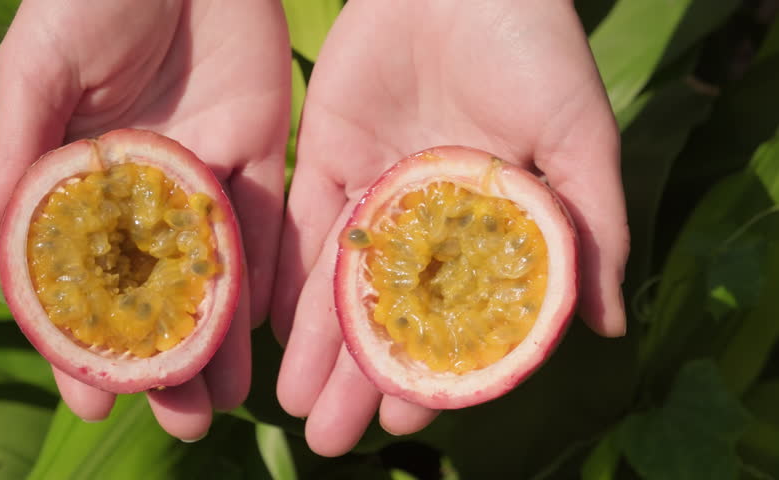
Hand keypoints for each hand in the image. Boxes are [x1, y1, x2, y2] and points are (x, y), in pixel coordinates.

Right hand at [0, 0, 289, 440]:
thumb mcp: (42, 70)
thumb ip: (17, 152)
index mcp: (85, 180)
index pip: (82, 278)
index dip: (86, 341)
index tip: (96, 397)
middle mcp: (147, 191)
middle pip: (158, 292)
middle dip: (170, 357)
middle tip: (184, 421)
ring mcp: (206, 175)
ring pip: (217, 272)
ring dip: (226, 336)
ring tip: (236, 400)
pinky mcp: (259, 152)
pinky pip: (270, 223)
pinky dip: (272, 274)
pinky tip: (276, 331)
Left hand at [272, 0, 627, 455]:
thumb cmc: (535, 48)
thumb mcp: (579, 138)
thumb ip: (590, 228)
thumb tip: (610, 325)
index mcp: (486, 226)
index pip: (459, 316)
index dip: (435, 368)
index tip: (409, 417)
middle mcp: (427, 220)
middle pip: (391, 312)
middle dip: (360, 375)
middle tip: (331, 436)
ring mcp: (374, 190)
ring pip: (340, 281)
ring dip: (317, 344)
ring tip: (293, 406)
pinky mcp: (328, 158)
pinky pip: (300, 226)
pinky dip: (285, 276)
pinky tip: (271, 329)